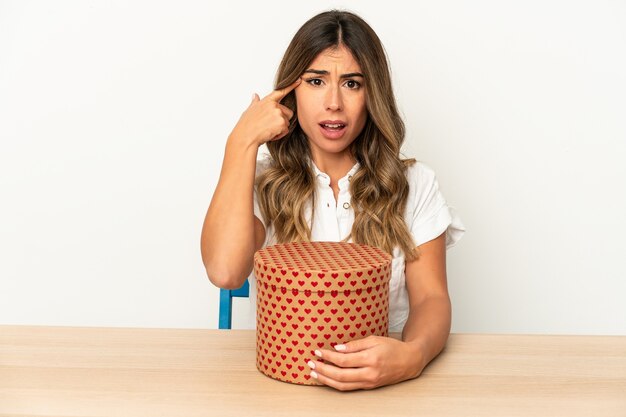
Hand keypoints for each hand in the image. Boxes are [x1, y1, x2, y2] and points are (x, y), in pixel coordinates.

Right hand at [229, 78, 300, 147]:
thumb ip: (255, 102)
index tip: (298, 80)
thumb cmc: (246, 125)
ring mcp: (278, 114)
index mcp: (267, 101)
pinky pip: (285, 131)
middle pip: (287, 113)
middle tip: (270, 125)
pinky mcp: (281, 123)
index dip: (290, 86)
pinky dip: (279, 135)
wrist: (245, 136)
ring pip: (287, 123)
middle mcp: (274, 106)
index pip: (280, 91)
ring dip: (280, 129)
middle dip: (282, 120)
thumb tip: (255, 95)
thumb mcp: (249, 110)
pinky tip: (270, 134)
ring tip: (268, 130)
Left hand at [307, 335, 424, 390]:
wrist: (409, 361)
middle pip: (340, 375)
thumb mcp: (374, 339)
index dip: (328, 357)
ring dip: (326, 380)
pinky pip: (349, 388)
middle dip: (323, 370)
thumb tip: (337, 348)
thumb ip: (355, 345)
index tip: (317, 352)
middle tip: (310, 364)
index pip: (343, 360)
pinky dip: (336, 384)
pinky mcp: (369, 387)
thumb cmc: (392, 347)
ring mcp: (369, 382)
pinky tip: (327, 378)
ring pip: (343, 385)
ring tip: (314, 374)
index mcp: (370, 359)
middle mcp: (369, 373)